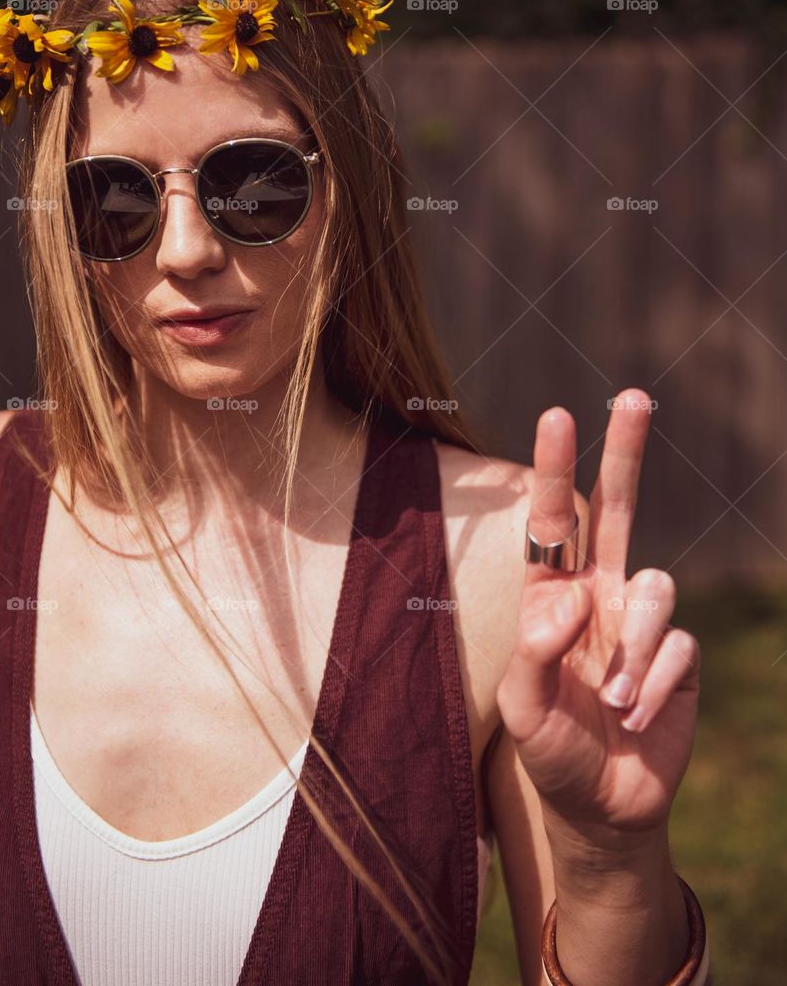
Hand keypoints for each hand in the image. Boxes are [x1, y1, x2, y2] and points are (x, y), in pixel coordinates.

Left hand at [496, 388, 700, 852]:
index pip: (553, 522)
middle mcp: (599, 594)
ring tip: (613, 703)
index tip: (558, 415)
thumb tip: (572, 597)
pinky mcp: (679, 656)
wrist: (601, 807)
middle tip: (633, 395)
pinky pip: (678, 646)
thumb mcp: (522, 706)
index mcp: (552, 595)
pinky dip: (654, 684)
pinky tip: (637, 717)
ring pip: (656, 587)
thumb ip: (536, 650)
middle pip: (617, 510)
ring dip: (634, 650)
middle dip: (625, 453)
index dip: (557, 469)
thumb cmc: (551, 750)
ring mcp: (641, 622)